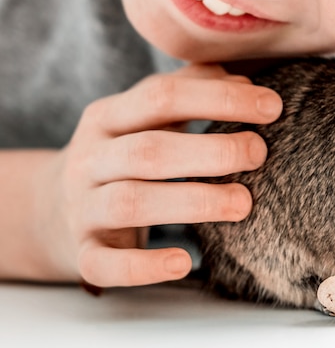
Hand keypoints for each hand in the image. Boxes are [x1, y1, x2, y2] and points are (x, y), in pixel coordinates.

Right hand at [36, 64, 281, 287]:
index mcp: (108, 115)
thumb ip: (192, 88)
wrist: (49, 207)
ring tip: (243, 203)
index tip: (272, 106)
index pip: (162, 96)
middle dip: (211, 151)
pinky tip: (185, 262)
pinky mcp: (81, 251)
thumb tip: (245, 80)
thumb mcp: (144, 114)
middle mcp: (90, 158)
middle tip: (259, 153)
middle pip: (149, 151)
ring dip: (193, 202)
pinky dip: (144, 266)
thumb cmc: (120, 151)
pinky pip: (105, 263)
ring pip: (131, 203)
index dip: (219, 98)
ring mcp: (82, 207)